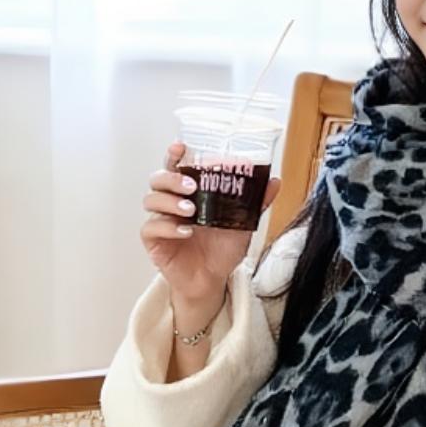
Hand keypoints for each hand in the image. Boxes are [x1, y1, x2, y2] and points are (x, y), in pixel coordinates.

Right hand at [139, 141, 280, 306]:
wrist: (213, 280)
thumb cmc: (222, 248)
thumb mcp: (243, 224)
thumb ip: (255, 203)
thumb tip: (274, 181)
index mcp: (188, 193)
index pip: (175, 167)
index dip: (173, 155)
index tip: (180, 146)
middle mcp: (171, 203)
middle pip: (157, 179)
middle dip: (172, 178)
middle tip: (191, 186)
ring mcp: (160, 221)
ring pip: (151, 200)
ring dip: (170, 201)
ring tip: (191, 210)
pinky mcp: (154, 241)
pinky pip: (151, 228)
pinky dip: (168, 227)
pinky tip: (186, 232)